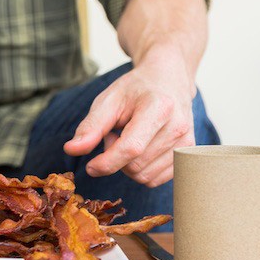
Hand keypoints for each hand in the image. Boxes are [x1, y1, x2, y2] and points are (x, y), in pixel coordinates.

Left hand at [63, 54, 195, 186]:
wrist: (168, 80)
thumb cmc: (135, 90)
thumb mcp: (108, 100)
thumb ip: (90, 127)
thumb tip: (71, 150)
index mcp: (159, 107)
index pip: (131, 149)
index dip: (106, 163)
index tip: (90, 166)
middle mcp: (178, 127)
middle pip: (136, 166)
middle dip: (114, 158)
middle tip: (112, 135)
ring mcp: (187, 143)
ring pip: (144, 177)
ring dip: (127, 165)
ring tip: (128, 138)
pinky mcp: (188, 155)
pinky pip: (155, 180)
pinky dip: (141, 170)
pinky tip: (140, 148)